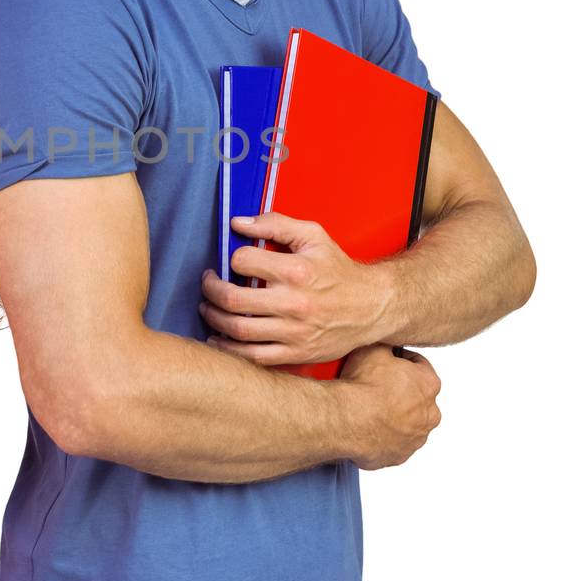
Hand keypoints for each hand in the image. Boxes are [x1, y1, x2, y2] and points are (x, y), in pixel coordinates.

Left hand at [199, 212, 392, 365]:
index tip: (232, 261)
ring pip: (238, 330)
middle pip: (233, 299)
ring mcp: (294, 332)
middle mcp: (294, 303)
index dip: (232, 258)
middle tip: (208, 284)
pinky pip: (253, 357)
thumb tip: (239, 223)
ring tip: (208, 308)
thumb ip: (275, 225)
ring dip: (214, 318)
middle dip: (211, 290)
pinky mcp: (296, 354)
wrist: (372, 306)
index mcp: (297, 271)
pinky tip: (218, 339)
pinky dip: (229, 349)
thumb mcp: (313, 236)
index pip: (243, 262)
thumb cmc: (339, 269)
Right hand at [336, 343, 441, 469]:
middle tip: (374, 385)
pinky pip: (392, 443)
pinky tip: (365, 426)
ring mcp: (415, 438)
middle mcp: (429, 414)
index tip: (386, 362)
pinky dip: (381, 436)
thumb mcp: (374, 348)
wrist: (348, 420)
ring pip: (406, 423)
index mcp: (429, 384)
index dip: (400, 361)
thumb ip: (385, 344)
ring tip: (368, 409)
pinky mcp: (399, 456)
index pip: (419, 366)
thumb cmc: (363, 385)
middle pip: (415, 397)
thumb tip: (384, 338)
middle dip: (398, 391)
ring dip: (392, 416)